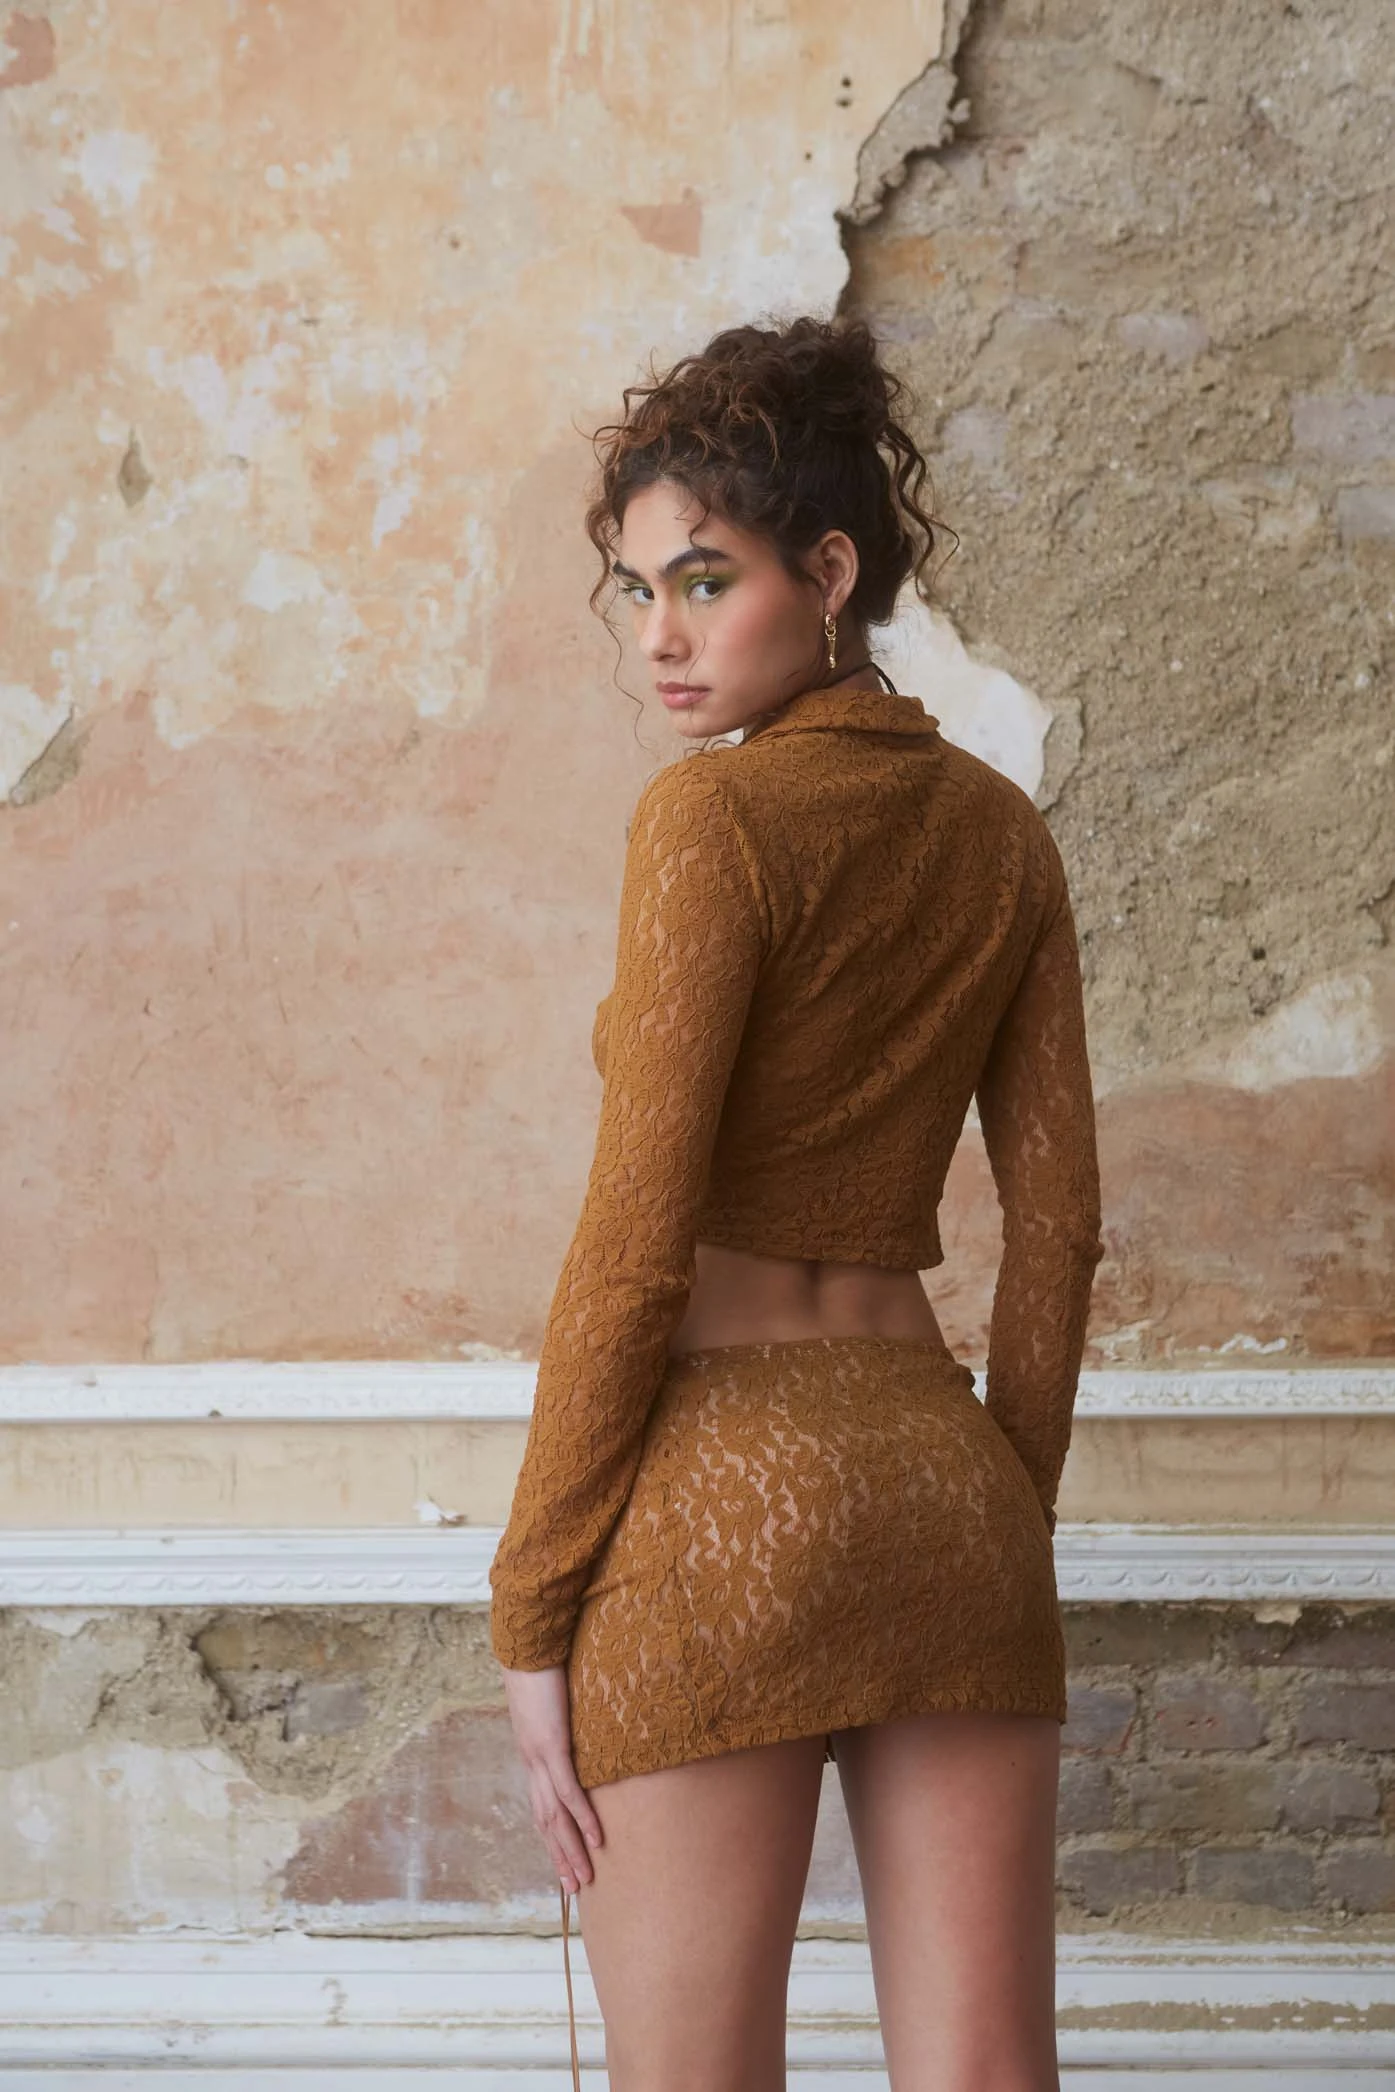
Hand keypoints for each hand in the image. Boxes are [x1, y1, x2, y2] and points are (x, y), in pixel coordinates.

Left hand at [500, 1661, 604, 1892]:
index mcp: (532, 1755)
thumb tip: (579, 1722)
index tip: (563, 1864)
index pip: (541, 1806)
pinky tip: (597, 1839)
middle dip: (560, 1857)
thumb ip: (563, 1717)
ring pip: (556, 1817)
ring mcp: (540, 1757)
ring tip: (586, 1878)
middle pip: (545, 1822)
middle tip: (575, 1888)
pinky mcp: (552, 1745)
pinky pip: (570, 1791)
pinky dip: (583, 1818)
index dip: (553, 1837)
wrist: (526, 1643)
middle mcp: (532, 1763)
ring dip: (571, 1850)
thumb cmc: (541, 1665)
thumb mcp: (552, 1700)